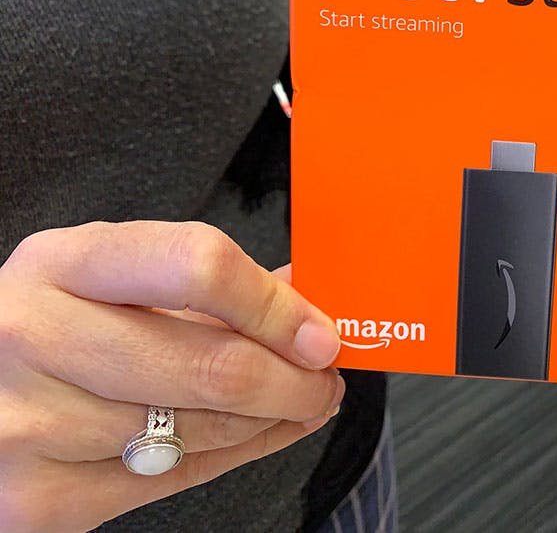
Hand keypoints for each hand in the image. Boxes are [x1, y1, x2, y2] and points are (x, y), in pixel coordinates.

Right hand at [0, 222, 343, 531]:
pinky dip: (233, 455)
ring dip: (270, 421)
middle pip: (212, 365)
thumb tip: (310, 292)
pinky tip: (253, 433)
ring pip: (201, 429)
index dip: (277, 306)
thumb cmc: (57, 324)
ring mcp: (28, 422)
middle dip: (293, 380)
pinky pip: (173, 479)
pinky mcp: (34, 498)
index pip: (198, 267)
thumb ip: (209, 282)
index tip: (321, 333)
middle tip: (324, 380)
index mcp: (63, 262)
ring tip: (295, 403)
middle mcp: (34, 334)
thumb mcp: (113, 277)